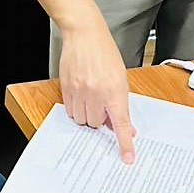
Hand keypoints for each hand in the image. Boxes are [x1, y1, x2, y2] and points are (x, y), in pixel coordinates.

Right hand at [60, 21, 135, 162]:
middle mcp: (96, 93)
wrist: (85, 34)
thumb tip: (124, 126)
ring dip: (87, 114)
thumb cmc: (105, 53)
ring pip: (82, 119)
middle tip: (103, 107)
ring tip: (91, 98)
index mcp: (114, 91)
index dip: (125, 143)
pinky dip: (76, 108)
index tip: (127, 158)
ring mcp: (79, 91)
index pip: (121, 124)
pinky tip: (81, 95)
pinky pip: (70, 110)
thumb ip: (121, 103)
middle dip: (100, 119)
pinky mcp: (66, 88)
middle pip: (96, 124)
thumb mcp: (120, 78)